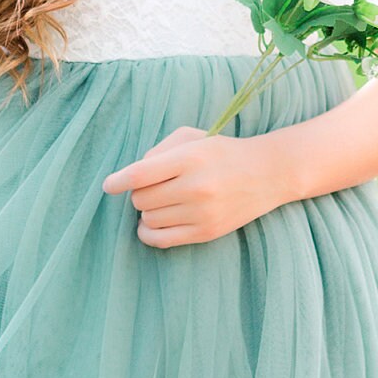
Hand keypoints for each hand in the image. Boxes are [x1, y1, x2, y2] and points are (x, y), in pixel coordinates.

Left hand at [101, 126, 279, 247]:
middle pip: (141, 199)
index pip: (140, 174)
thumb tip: (130, 178)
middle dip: (139, 193)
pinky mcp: (206, 232)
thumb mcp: (192, 137)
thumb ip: (157, 151)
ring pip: (148, 219)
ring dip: (147, 211)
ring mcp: (202, 213)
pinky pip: (161, 240)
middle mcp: (196, 187)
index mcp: (190, 158)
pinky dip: (148, 232)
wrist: (268, 173)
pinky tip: (151, 223)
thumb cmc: (222, 152)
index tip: (109, 186)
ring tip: (162, 200)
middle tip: (153, 186)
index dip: (118, 181)